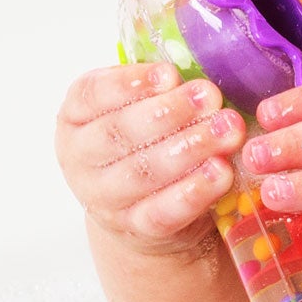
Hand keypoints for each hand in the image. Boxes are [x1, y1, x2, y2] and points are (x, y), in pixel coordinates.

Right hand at [55, 63, 245, 251]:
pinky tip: (220, 172)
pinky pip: (162, 212)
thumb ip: (157, 87)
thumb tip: (192, 74)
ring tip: (227, 131)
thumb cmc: (141, 138)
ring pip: (142, 172)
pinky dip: (192, 192)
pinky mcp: (133, 228)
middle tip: (209, 97)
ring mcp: (102, 198)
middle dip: (169, 113)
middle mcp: (79, 158)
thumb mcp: (137, 105)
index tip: (169, 74)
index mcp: (74, 117)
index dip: (129, 83)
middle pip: (119, 133)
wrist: (139, 204)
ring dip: (189, 149)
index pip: (92, 94)